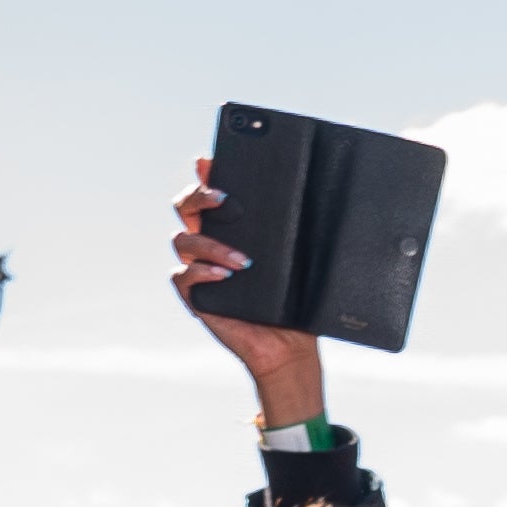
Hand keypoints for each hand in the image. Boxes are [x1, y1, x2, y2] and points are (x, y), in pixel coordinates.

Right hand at [174, 160, 329, 428]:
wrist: (291, 345)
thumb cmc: (297, 300)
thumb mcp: (303, 258)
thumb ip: (300, 227)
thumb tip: (324, 193)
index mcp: (231, 228)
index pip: (209, 192)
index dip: (205, 173)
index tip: (210, 161)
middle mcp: (209, 243)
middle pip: (184, 206)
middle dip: (198, 196)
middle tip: (225, 199)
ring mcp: (199, 269)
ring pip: (182, 240)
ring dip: (210, 243)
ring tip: (244, 260)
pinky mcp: (196, 298)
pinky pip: (182, 277)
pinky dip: (200, 273)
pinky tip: (226, 275)